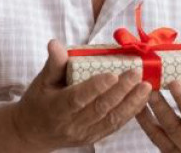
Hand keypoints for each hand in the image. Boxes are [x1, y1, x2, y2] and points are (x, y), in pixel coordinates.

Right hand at [12, 39, 151, 150]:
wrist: (34, 132)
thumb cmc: (38, 101)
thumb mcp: (41, 81)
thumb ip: (53, 63)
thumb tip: (56, 43)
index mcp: (56, 108)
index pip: (78, 98)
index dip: (96, 87)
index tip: (113, 74)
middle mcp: (71, 124)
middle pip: (100, 108)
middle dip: (122, 91)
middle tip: (137, 73)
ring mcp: (84, 133)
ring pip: (111, 119)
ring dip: (131, 103)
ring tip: (146, 87)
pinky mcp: (94, 138)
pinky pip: (114, 126)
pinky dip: (130, 113)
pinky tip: (141, 100)